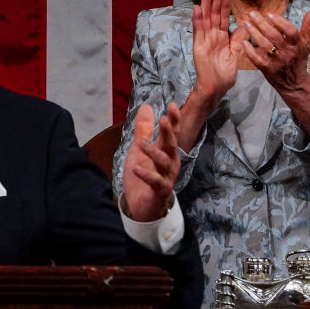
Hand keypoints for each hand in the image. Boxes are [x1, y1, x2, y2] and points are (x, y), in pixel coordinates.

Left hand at [122, 103, 180, 221]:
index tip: (172, 105)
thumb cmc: (143, 174)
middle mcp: (170, 162)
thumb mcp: (139, 149)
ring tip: (141, 143)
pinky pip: (155, 182)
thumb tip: (146, 106)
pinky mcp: (160, 191)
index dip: (173, 120)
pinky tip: (135, 168)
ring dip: (153, 152)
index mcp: (165, 151)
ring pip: (164, 163)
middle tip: (163, 119)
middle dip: (168, 132)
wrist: (142, 204)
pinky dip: (146, 175)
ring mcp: (167, 177)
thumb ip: (144, 130)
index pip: (171, 133)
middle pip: (171, 145)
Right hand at [178, 0, 246, 150]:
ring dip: (206, 5)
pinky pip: (198, 30)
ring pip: (206, 19)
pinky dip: (197, 19)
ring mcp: (204, 40)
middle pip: (214, 15)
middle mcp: (212, 36)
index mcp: (222, 38)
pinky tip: (197, 8)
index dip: (225, 5)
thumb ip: (239, 40)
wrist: (216, 87)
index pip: (223, 18)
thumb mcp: (236, 54)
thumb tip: (245, 26)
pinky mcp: (198, 45)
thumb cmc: (225, 74)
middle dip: (215, 0)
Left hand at [243, 9, 309, 132]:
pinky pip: (257, 59)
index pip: (290, 31)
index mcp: (298, 45)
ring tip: (246, 24)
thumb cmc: (298, 60)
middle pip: (274, 36)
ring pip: (265, 46)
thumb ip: (307, 27)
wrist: (295, 84)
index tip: (269, 14)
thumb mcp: (306, 44)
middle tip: (251, 14)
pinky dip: (250, 51)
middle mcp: (288, 53)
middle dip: (262, 23)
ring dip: (254, 33)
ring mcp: (277, 62)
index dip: (280, 21)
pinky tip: (244, 42)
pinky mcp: (268, 70)